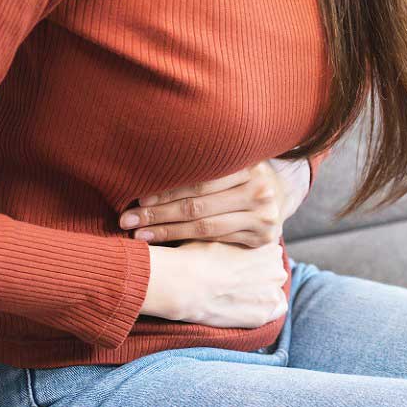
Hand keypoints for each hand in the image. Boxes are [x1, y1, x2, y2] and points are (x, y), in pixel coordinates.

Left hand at [119, 158, 308, 247]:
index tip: (137, 197)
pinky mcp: (263, 237)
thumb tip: (146, 170)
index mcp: (247, 164)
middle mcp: (259, 189)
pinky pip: (218, 240)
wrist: (279, 195)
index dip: (166, 190)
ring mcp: (264, 215)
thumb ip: (201, 167)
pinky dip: (187, 241)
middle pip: (199, 205)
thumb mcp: (227, 163)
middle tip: (128, 219)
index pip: (199, 181)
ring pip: (205, 226)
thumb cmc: (239, 177)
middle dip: (159, 213)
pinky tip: (165, 243)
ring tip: (140, 234)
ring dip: (167, 231)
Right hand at [140, 240, 288, 326]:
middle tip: (235, 278)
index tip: (239, 262)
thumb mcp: (218, 235)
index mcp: (269, 248)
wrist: (185, 285)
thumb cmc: (196, 256)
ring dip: (261, 291)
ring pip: (273, 291)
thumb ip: (236, 237)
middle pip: (273, 271)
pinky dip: (265, 309)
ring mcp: (271, 295)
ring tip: (237, 293)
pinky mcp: (263, 316)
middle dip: (259, 274)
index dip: (253, 256)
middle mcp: (276, 270)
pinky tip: (247, 306)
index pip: (270, 251)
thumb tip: (235, 234)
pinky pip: (276, 311)